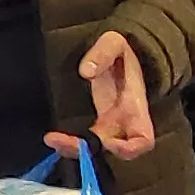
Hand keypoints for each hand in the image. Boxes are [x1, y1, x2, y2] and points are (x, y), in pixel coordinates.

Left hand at [54, 32, 155, 161]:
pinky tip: (52, 138)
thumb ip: (103, 52)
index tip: (109, 143)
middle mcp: (123, 124)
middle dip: (85, 150)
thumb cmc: (121, 53)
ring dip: (72, 149)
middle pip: (110, 150)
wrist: (116, 57)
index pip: (143, 140)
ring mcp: (107, 127)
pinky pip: (82, 141)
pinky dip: (68, 144)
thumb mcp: (115, 43)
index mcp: (135, 108)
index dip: (130, 149)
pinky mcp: (93, 125)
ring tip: (51, 139)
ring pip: (93, 149)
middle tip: (57, 139)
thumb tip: (87, 70)